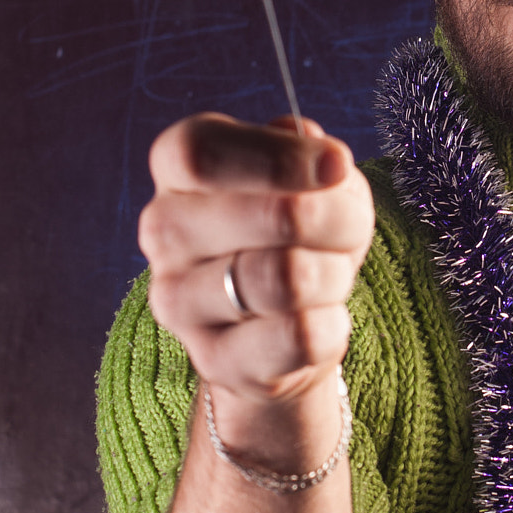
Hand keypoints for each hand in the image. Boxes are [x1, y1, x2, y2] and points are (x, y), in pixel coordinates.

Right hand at [139, 114, 374, 406]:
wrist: (280, 329)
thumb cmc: (296, 234)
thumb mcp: (310, 178)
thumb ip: (308, 153)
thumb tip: (320, 154)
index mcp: (176, 172)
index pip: (201, 151)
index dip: (279, 157)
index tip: (336, 165)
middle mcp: (164, 232)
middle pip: (273, 214)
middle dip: (337, 219)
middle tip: (349, 228)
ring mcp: (178, 301)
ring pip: (289, 278)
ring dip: (335, 273)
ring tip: (330, 275)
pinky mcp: (211, 360)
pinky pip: (300, 336)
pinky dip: (333, 325)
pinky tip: (322, 319)